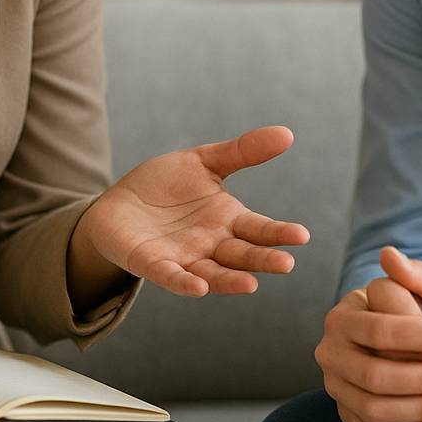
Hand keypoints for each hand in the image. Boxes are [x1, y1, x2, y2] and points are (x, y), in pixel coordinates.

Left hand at [71, 125, 309, 296]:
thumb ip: (242, 151)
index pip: (258, 229)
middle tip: (286, 264)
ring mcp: (183, 258)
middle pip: (242, 255)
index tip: (302, 236)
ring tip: (252, 285)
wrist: (119, 203)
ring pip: (213, 273)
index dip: (278, 233)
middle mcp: (211, 244)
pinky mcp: (152, 264)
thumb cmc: (165, 185)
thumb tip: (287, 134)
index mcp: (227, 220)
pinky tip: (198, 287)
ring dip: (231, 281)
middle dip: (263, 260)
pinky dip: (184, 283)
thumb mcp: (204, 161)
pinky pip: (171, 276)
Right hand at [316, 283, 421, 421]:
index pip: (378, 326)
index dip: (419, 334)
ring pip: (373, 405)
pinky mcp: (350, 413)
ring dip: (420, 406)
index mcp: (350, 311)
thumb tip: (387, 254)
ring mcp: (337, 383)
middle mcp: (333, 347)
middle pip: (372, 371)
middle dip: (421, 376)